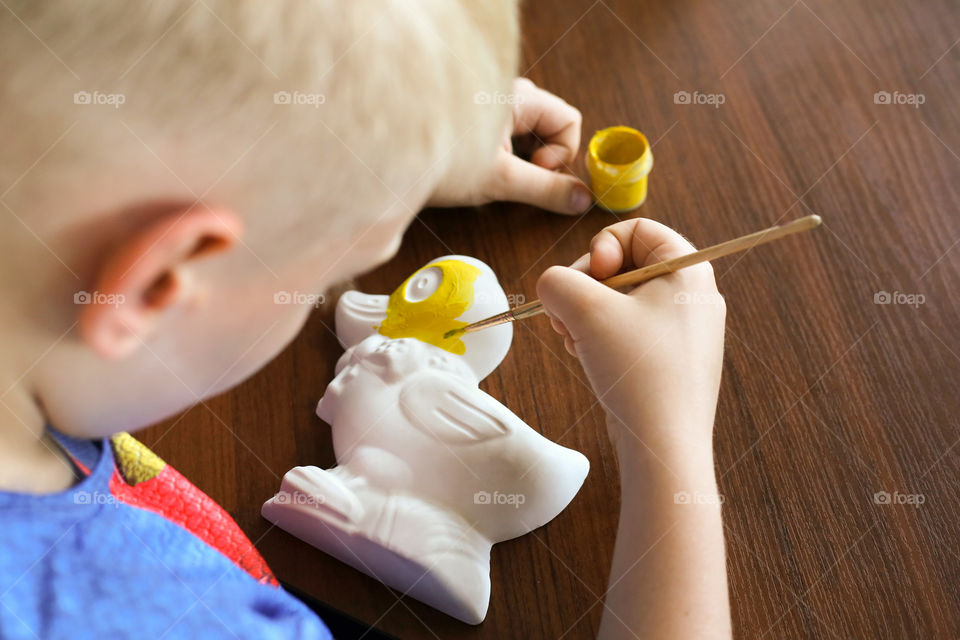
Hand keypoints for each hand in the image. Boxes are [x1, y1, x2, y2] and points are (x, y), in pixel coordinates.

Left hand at [429, 78, 591, 213]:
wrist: (380, 154)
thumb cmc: (436, 157)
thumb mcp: (499, 180)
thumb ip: (546, 190)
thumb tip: (581, 199)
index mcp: (518, 97)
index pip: (568, 119)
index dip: (562, 153)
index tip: (537, 173)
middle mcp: (502, 92)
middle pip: (545, 124)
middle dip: (537, 157)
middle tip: (513, 177)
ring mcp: (480, 102)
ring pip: (519, 131)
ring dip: (514, 158)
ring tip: (486, 174)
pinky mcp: (461, 117)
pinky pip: (494, 133)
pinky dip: (492, 153)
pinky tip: (468, 168)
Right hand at [536, 218, 725, 453]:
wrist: (664, 444)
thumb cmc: (637, 369)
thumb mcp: (585, 309)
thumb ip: (558, 281)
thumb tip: (554, 286)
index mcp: (689, 269)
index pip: (637, 228)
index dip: (601, 246)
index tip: (587, 279)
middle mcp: (694, 295)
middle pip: (626, 265)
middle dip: (586, 287)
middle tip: (567, 315)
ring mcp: (686, 331)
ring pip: (624, 302)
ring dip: (588, 315)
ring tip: (575, 340)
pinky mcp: (674, 361)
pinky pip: (632, 332)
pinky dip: (604, 338)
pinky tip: (588, 358)